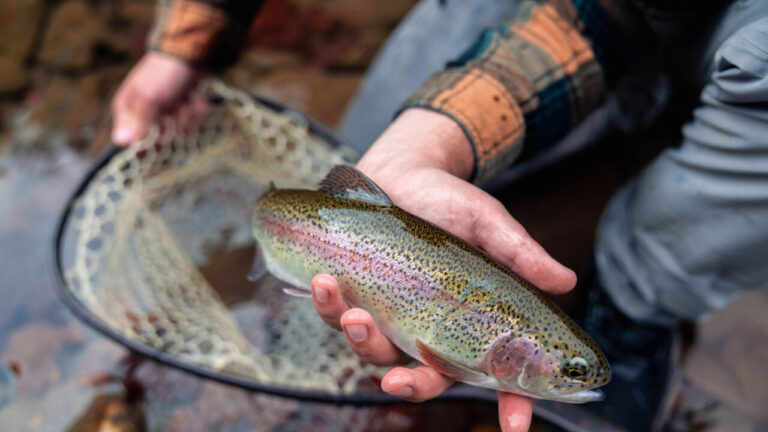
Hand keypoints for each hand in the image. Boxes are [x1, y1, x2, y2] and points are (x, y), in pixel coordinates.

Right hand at [111, 51, 206, 145]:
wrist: (193, 54)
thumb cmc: (164, 74)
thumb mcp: (149, 97)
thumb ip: (138, 121)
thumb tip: (120, 142)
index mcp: (128, 111)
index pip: (132, 143)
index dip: (148, 144)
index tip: (161, 133)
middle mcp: (146, 115)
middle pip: (160, 140)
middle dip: (173, 124)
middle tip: (174, 106)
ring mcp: (166, 114)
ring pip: (179, 132)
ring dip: (187, 114)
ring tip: (185, 96)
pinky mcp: (184, 111)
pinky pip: (193, 123)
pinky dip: (197, 110)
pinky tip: (194, 96)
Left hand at [311, 108, 576, 431]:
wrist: (403, 170)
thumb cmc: (450, 201)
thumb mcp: (488, 223)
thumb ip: (519, 253)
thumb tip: (565, 281)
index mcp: (467, 322)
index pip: (493, 372)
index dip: (509, 402)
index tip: (515, 426)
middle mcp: (427, 328)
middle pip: (423, 377)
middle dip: (411, 385)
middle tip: (398, 380)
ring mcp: (388, 315)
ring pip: (375, 352)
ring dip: (362, 341)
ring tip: (357, 314)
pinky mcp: (354, 294)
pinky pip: (336, 316)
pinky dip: (328, 306)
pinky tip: (325, 283)